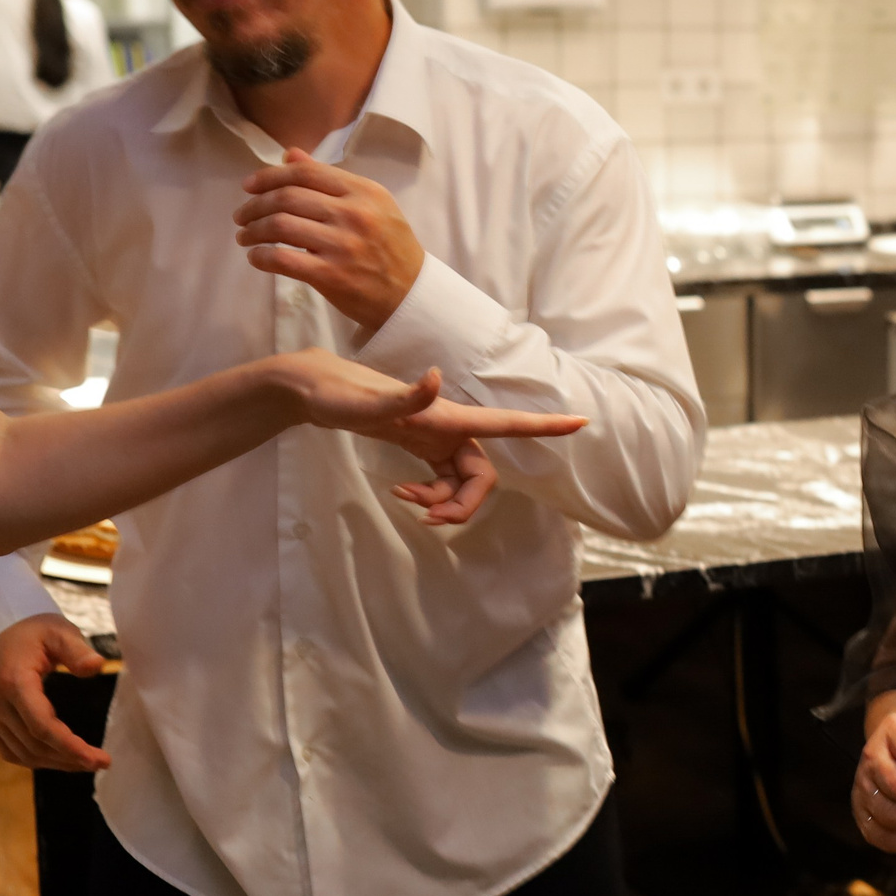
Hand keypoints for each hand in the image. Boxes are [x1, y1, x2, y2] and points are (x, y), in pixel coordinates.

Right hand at [0, 613, 110, 771]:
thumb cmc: (33, 631)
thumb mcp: (59, 631)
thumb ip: (78, 650)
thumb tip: (96, 666)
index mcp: (14, 682)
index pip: (41, 726)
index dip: (70, 746)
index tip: (99, 758)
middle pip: (33, 744)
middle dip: (69, 758)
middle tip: (102, 762)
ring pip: (21, 752)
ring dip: (54, 762)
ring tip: (85, 763)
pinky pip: (8, 749)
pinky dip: (33, 759)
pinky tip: (58, 759)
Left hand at [233, 148, 423, 333]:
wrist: (413, 295)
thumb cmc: (389, 248)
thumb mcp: (371, 205)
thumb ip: (330, 180)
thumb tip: (290, 155)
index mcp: (365, 192)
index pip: (306, 173)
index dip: (269, 176)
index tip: (248, 186)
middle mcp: (355, 214)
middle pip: (287, 197)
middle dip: (254, 206)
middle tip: (241, 216)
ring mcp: (344, 245)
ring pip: (280, 226)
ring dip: (252, 231)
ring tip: (245, 238)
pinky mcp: (333, 276)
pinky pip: (283, 260)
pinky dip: (262, 257)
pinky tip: (257, 258)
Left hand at [272, 351, 586, 524]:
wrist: (314, 392)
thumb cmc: (337, 394)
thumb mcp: (363, 402)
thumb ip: (404, 396)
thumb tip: (437, 377)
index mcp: (448, 418)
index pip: (507, 423)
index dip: (546, 426)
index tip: (581, 421)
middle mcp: (451, 427)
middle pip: (482, 475)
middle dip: (462, 503)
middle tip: (425, 518)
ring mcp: (438, 438)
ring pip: (462, 482)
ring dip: (441, 502)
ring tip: (403, 499)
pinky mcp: (423, 446)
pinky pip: (443, 480)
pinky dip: (429, 495)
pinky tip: (402, 492)